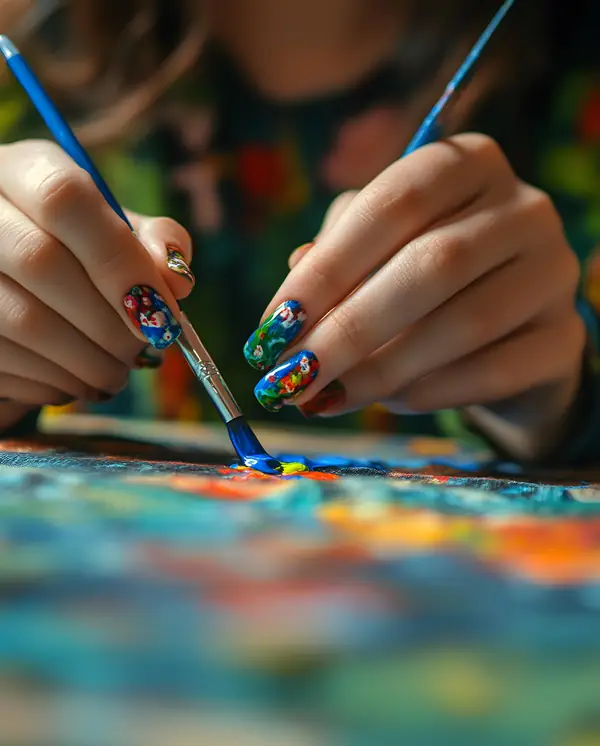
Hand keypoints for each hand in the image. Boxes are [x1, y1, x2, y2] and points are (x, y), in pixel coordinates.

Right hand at [0, 140, 193, 430]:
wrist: (3, 262)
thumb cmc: (71, 243)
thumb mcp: (113, 224)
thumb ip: (153, 242)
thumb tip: (177, 282)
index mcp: (20, 171)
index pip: (65, 199)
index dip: (122, 262)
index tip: (165, 313)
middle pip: (40, 263)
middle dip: (109, 323)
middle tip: (143, 351)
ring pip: (22, 321)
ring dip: (86, 362)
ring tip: (116, 372)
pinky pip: (4, 362)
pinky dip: (53, 383)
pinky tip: (75, 379)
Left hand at [244, 134, 584, 456]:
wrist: (509, 328)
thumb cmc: (426, 279)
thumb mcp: (377, 250)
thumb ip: (335, 260)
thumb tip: (290, 307)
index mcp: (468, 164)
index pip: (393, 203)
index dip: (327, 268)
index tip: (274, 325)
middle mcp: (524, 207)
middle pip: (431, 264)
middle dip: (348, 328)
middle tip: (291, 377)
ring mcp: (554, 272)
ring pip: (463, 322)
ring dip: (382, 368)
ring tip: (326, 396)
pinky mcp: (563, 339)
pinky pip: (493, 370)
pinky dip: (430, 392)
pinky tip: (387, 403)